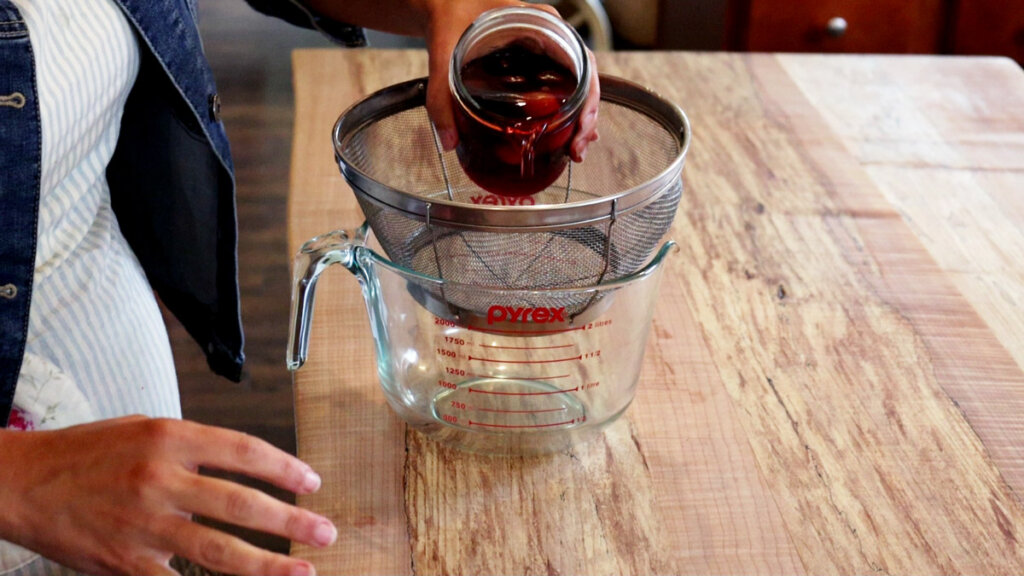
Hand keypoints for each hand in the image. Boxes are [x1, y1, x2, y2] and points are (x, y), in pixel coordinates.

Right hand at [0, 415, 334, 575]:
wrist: (23, 483)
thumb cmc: (88, 452)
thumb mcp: (145, 429)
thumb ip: (195, 446)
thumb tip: (249, 466)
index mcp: (170, 437)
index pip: (244, 450)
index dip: (285, 468)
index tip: (312, 482)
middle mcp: (160, 478)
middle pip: (240, 504)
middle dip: (291, 521)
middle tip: (325, 532)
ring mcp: (143, 524)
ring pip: (219, 550)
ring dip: (268, 565)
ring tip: (303, 572)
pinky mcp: (125, 562)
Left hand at [422, 0, 600, 160]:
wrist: (442, 5)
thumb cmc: (450, 14)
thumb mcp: (444, 53)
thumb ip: (440, 98)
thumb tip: (448, 140)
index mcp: (538, 23)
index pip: (581, 59)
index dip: (589, 96)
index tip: (582, 124)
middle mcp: (548, 36)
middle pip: (583, 79)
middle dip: (586, 118)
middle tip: (577, 149)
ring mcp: (544, 52)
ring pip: (575, 87)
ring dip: (579, 120)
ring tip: (574, 151)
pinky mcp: (534, 66)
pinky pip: (559, 89)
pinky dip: (565, 114)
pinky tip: (565, 139)